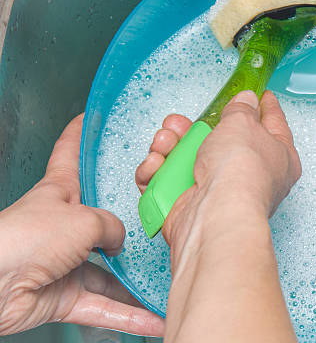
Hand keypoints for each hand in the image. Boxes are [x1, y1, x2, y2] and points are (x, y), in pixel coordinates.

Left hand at [0, 114, 163, 336]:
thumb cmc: (28, 238)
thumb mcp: (83, 218)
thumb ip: (112, 226)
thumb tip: (120, 241)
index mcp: (59, 192)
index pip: (70, 155)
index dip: (80, 134)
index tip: (90, 118)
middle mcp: (63, 226)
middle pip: (101, 221)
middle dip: (128, 224)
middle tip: (157, 220)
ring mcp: (64, 263)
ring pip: (108, 274)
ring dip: (134, 284)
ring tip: (164, 283)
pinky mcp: (65, 297)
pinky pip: (104, 307)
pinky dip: (128, 316)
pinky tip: (154, 320)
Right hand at [135, 90, 299, 342]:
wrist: (215, 212)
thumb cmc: (240, 167)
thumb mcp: (243, 122)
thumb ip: (242, 109)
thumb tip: (247, 101)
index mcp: (278, 157)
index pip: (274, 125)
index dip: (264, 106)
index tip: (257, 92)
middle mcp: (251, 176)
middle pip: (219, 142)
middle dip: (192, 128)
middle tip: (177, 123)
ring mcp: (218, 193)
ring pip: (187, 159)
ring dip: (169, 146)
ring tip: (164, 142)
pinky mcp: (189, 206)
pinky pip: (167, 182)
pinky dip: (157, 172)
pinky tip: (156, 163)